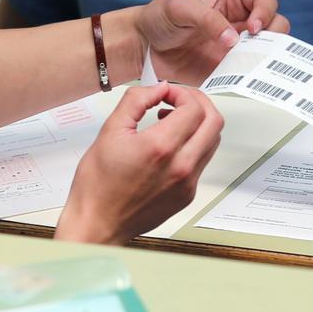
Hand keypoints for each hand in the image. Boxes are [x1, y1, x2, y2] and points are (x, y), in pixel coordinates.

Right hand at [55, 82, 222, 244]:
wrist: (97, 223)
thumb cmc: (97, 184)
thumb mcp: (109, 131)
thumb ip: (136, 102)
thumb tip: (157, 88)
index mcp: (161, 147)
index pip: (193, 108)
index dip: (181, 93)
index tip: (165, 93)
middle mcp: (181, 166)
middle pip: (214, 122)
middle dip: (198, 103)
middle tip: (178, 99)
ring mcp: (187, 183)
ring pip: (212, 142)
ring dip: (198, 124)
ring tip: (171, 120)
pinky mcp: (187, 195)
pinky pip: (201, 162)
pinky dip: (192, 145)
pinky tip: (168, 146)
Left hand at [138, 0, 288, 84]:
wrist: (142, 47)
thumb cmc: (159, 18)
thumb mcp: (179, 9)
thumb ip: (207, 19)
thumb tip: (233, 39)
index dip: (265, 11)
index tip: (254, 27)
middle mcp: (239, 21)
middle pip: (276, 25)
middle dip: (274, 35)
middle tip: (257, 46)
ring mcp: (236, 46)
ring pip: (268, 50)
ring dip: (268, 57)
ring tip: (254, 64)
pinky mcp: (228, 68)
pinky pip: (250, 72)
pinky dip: (252, 76)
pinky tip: (243, 78)